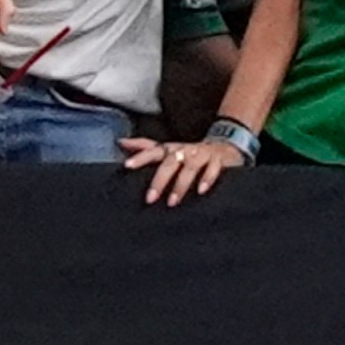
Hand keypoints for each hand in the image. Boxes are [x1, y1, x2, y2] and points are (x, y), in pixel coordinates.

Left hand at [120, 135, 247, 206]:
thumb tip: (121, 142)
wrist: (223, 146)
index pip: (153, 151)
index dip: (140, 157)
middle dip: (160, 181)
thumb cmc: (189, 152)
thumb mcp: (167, 148)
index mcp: (171, 149)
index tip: (127, 165)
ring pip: (190, 167)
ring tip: (172, 202)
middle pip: (170, 163)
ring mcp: (202, 154)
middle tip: (150, 198)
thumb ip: (144, 147)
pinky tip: (200, 191)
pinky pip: (213, 169)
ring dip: (181, 185)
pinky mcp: (218, 160)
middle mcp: (185, 150)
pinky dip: (207, 179)